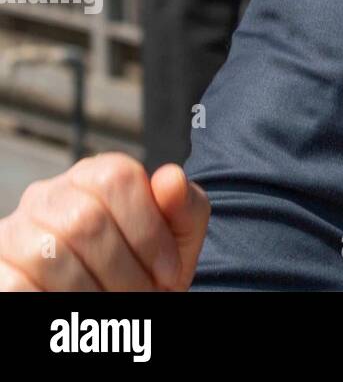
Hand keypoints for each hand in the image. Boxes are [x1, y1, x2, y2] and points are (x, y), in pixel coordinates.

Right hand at [0, 153, 208, 290]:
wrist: (116, 305)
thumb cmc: (149, 267)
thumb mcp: (179, 237)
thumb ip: (185, 206)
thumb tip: (170, 177)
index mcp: (95, 174)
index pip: (117, 177)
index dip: (149, 231)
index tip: (169, 272)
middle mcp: (50, 194)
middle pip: (86, 219)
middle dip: (124, 269)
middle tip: (143, 297)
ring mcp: (16, 230)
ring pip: (51, 252)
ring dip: (92, 291)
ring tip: (114, 306)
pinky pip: (18, 283)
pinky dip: (55, 301)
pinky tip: (78, 309)